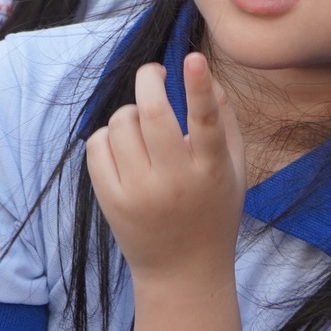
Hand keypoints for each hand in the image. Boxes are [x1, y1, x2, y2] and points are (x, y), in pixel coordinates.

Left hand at [86, 57, 245, 284]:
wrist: (182, 272)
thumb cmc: (213, 211)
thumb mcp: (234, 169)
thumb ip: (225, 120)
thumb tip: (207, 74)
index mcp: (210, 171)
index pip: (206, 122)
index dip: (199, 87)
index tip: (192, 58)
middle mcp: (173, 181)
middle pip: (152, 115)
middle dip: (149, 80)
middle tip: (154, 73)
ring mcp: (137, 193)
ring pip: (121, 124)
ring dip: (131, 112)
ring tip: (143, 126)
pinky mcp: (110, 201)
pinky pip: (97, 146)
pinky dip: (108, 136)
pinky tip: (124, 146)